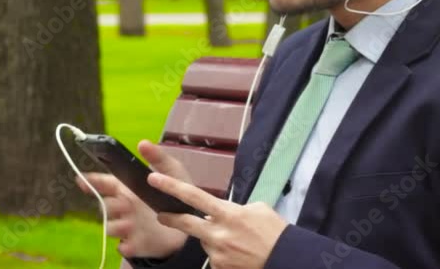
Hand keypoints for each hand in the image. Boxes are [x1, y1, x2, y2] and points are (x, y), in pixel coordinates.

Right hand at [75, 140, 189, 258]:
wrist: (190, 221)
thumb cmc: (174, 192)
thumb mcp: (172, 171)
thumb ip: (157, 158)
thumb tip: (142, 143)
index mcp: (128, 187)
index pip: (105, 183)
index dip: (92, 181)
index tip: (81, 179)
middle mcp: (124, 206)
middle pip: (105, 205)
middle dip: (109, 204)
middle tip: (124, 203)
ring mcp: (128, 225)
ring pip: (111, 226)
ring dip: (116, 225)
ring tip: (129, 224)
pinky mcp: (136, 242)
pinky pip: (124, 246)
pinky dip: (125, 245)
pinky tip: (130, 244)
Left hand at [148, 172, 288, 268]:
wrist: (286, 259)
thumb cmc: (274, 232)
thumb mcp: (258, 209)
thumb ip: (234, 208)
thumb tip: (221, 212)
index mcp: (228, 214)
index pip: (193, 197)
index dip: (171, 187)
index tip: (154, 179)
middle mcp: (218, 234)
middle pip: (186, 223)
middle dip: (170, 218)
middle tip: (161, 215)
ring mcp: (218, 254)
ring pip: (205, 242)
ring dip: (213, 240)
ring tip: (237, 242)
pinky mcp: (220, 268)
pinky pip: (215, 259)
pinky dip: (223, 255)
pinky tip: (238, 255)